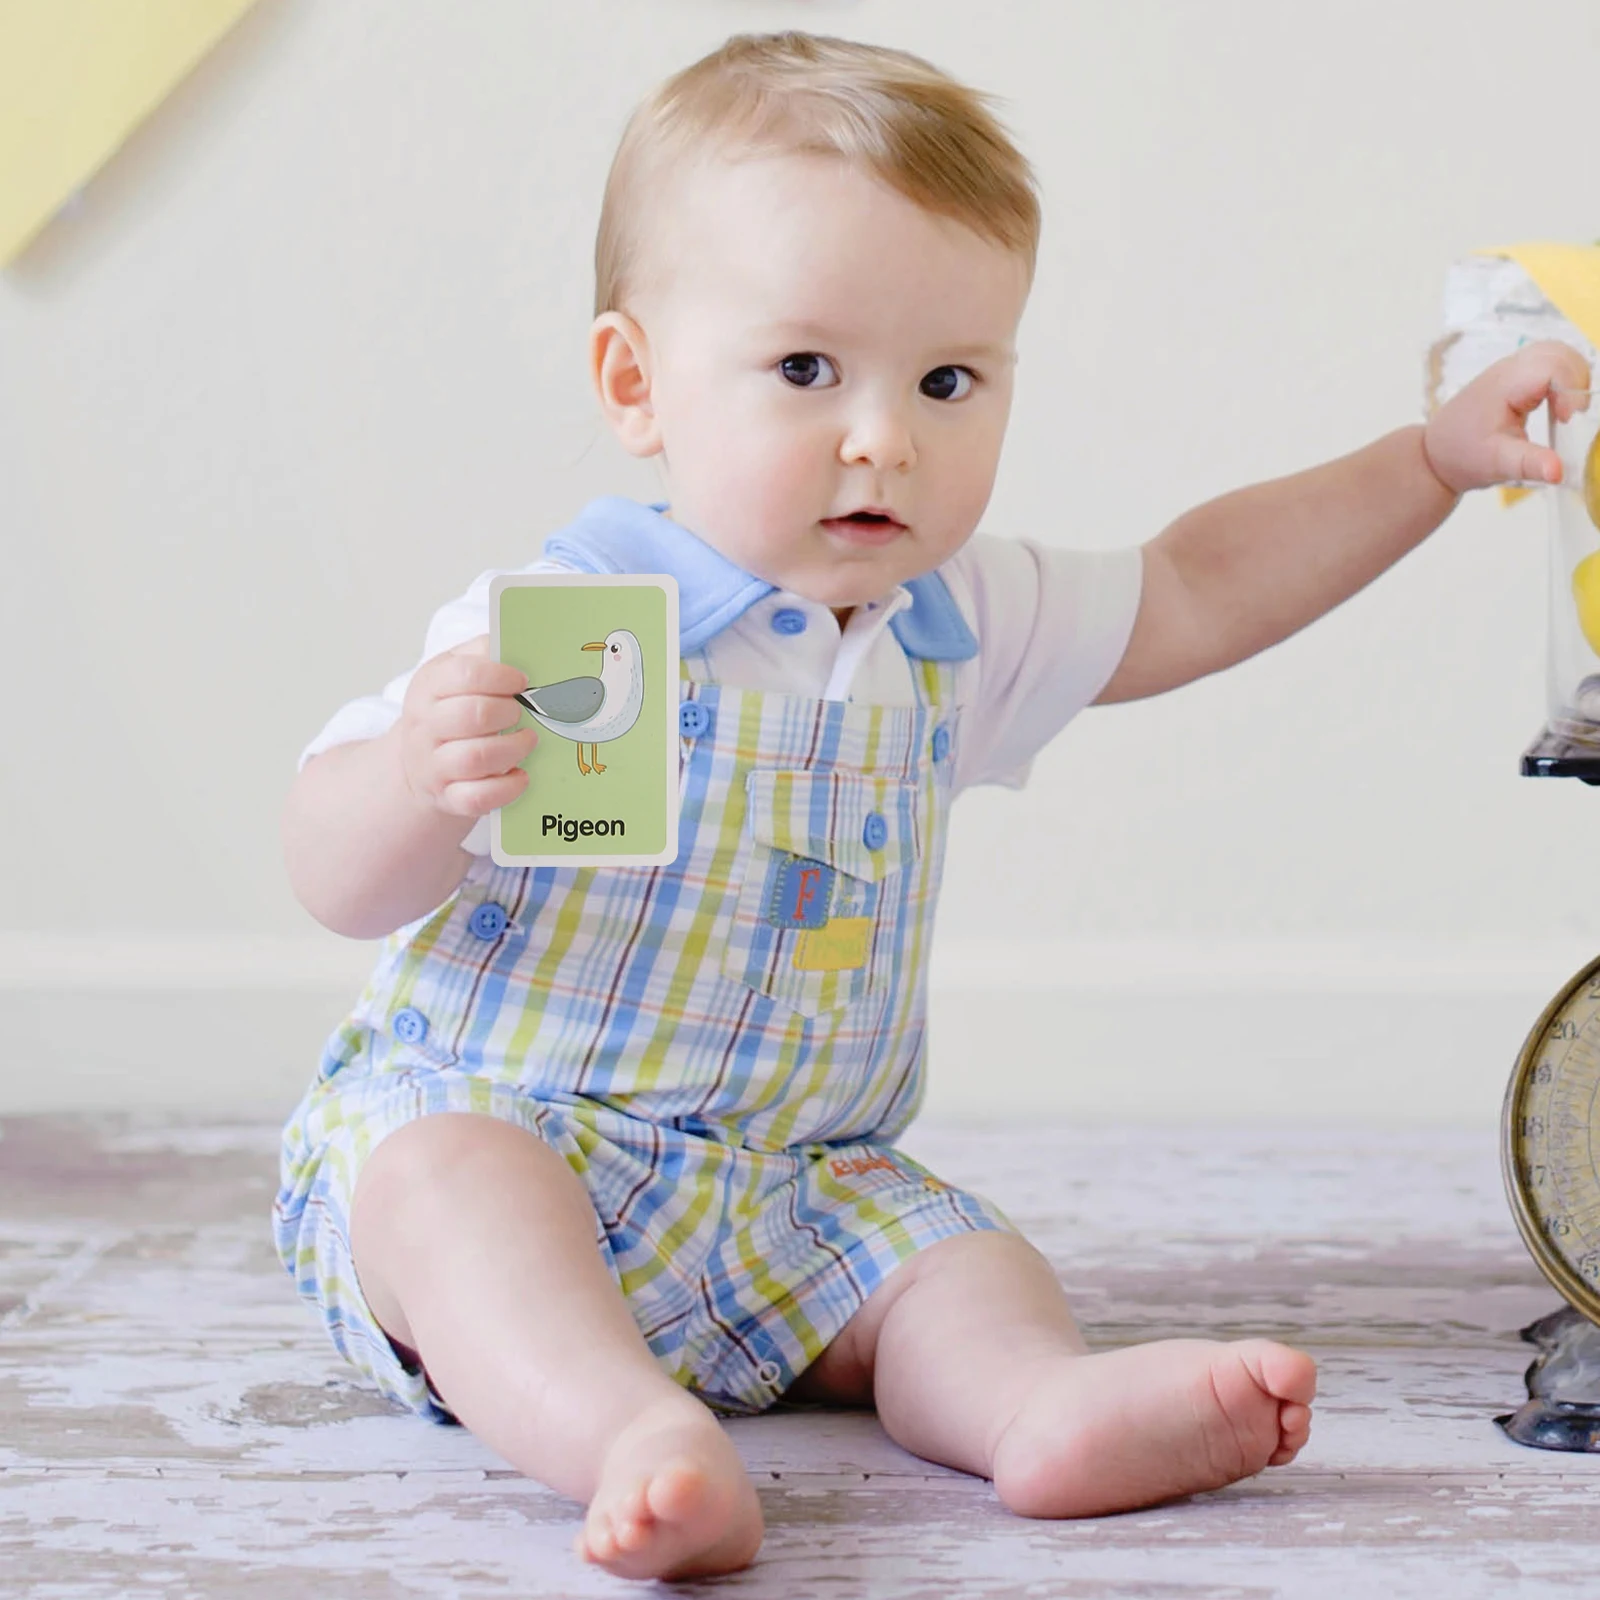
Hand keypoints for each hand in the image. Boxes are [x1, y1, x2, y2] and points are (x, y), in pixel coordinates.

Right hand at [397, 635, 537, 816]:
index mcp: (428, 687)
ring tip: (528, 740)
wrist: (416, 764)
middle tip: (522, 711)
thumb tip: (520, 644)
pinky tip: (521, 774)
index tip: (522, 681)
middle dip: (508, 712)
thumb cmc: (448, 710)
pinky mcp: (448, 798)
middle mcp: (425, 726)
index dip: (500, 676)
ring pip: (476, 758)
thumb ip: (482, 654)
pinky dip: (507, 787)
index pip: (464, 674)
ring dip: (513, 748)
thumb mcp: (453, 672)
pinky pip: (478, 797)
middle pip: (471, 716)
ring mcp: (434, 765)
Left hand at [1423, 339, 1591, 495]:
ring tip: (1566, 410)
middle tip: (1569, 415)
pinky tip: (1558, 405)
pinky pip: (1548, 362)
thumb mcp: (1498, 464)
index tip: (1566, 419)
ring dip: (1571, 377)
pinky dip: (1562, 378)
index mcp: (1504, 386)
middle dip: (1575, 380)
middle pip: (1558, 353)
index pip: (1551, 367)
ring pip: (1556, 353)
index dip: (1569, 389)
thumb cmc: (1464, 456)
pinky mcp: (1516, 376)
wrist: (1437, 453)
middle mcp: (1508, 370)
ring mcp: (1511, 369)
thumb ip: (1530, 465)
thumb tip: (1558, 472)